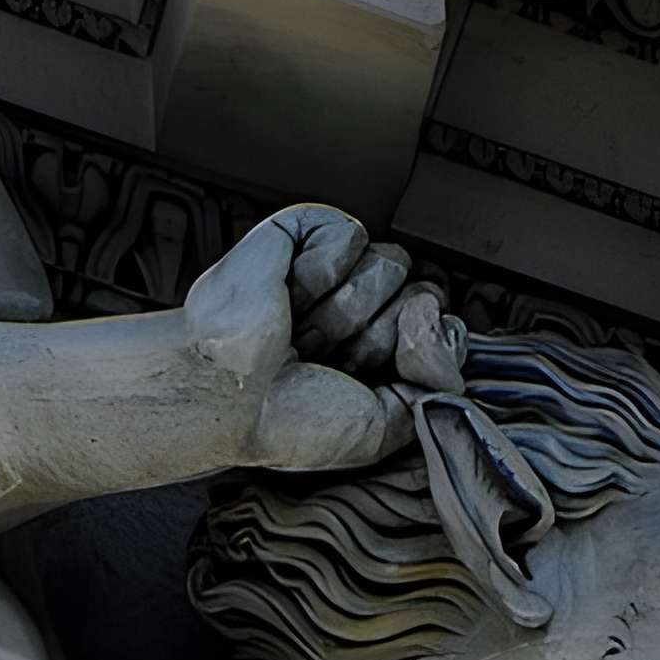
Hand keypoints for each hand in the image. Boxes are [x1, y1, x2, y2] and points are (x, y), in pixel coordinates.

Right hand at [181, 205, 465, 472]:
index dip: (411, 354)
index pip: (440, 326)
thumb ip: (438, 383)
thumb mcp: (384, 424)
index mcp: (377, 351)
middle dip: (377, 337)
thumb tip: (439, 319)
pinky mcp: (301, 234)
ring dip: (344, 311)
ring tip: (298, 333)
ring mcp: (331, 271)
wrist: (220, 397)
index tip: (359, 381)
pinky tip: (287, 296)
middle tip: (321, 359)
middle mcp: (358, 309)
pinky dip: (320, 273)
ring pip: (393, 264)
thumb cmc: (281, 418)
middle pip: (422, 294)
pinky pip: (351, 236)